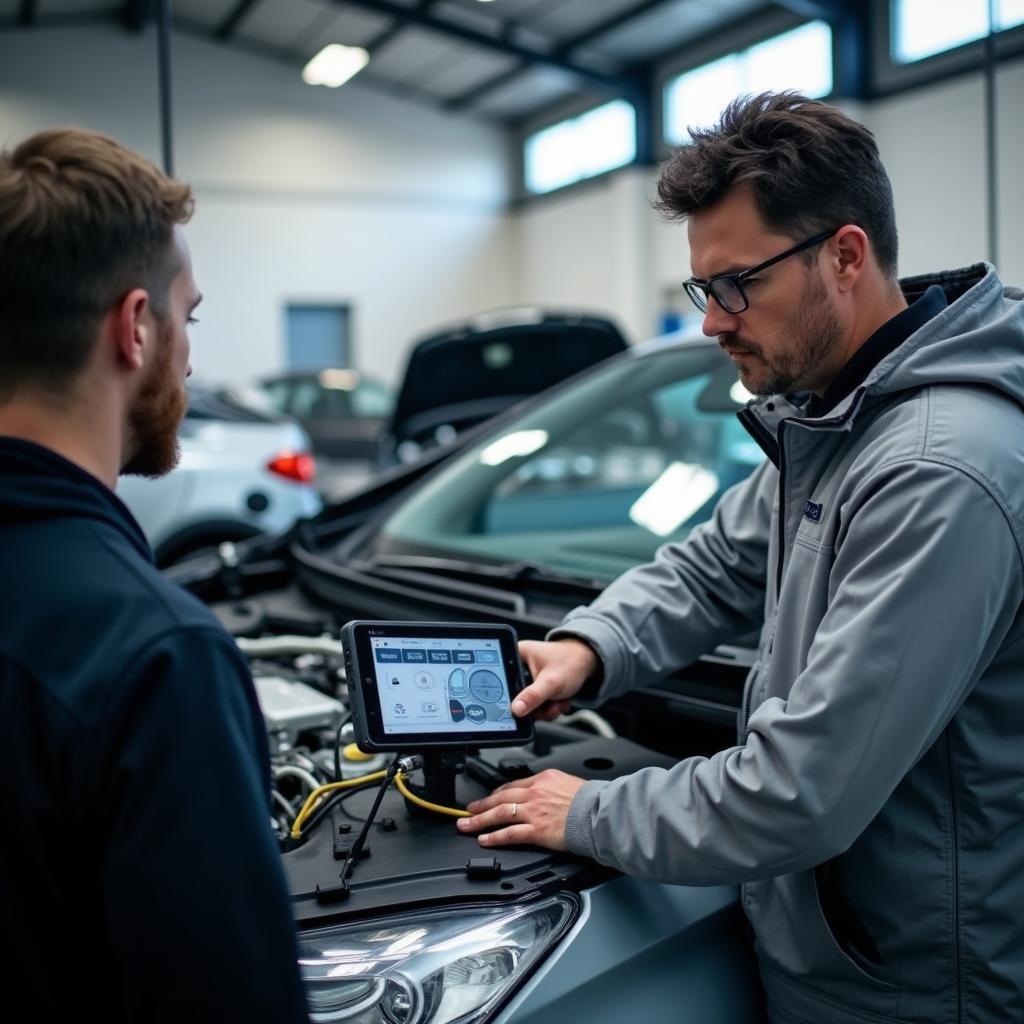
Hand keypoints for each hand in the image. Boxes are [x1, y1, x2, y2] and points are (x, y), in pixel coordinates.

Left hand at [457, 770, 585, 850]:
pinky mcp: (536, 830)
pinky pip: (509, 833)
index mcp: (543, 779)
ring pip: (500, 813)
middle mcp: (535, 792)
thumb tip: (545, 794)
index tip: (489, 798)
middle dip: (481, 804)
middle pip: (500, 797)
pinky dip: (494, 837)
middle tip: (468, 810)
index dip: (497, 793)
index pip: (513, 785)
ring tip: (467, 825)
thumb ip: (552, 788)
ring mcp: (534, 811)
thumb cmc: (590, 800)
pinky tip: (484, 839)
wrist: (598, 813)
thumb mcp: (568, 782)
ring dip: (480, 820)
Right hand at [514, 638, 598, 720]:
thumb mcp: (551, 681)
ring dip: (546, 709)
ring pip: (529, 705)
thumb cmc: (572, 662)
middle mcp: (520, 667)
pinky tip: (560, 700)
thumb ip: (533, 696)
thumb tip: (516, 709)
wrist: (590, 662)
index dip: (509, 696)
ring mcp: (529, 680)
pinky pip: (537, 706)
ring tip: (558, 701)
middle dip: (536, 706)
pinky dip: (550, 708)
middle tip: (549, 704)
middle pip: (516, 697)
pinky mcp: (538, 689)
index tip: (521, 706)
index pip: (502, 679)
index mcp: (517, 656)